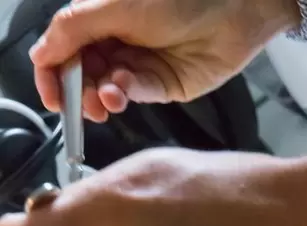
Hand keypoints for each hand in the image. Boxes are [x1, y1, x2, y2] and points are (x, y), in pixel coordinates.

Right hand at [31, 0, 300, 122]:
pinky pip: (134, 94)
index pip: (63, 48)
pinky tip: (122, 91)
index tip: (51, 95)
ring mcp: (138, 64)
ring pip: (106, 90)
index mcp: (99, 16)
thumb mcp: (117, 6)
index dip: (52, 73)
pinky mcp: (160, 85)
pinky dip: (124, 95)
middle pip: (83, 74)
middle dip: (77, 91)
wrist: (234, 11)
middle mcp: (116, 40)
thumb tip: (41, 53)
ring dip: (100, 97)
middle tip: (78, 104)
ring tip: (105, 99)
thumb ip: (75, 30)